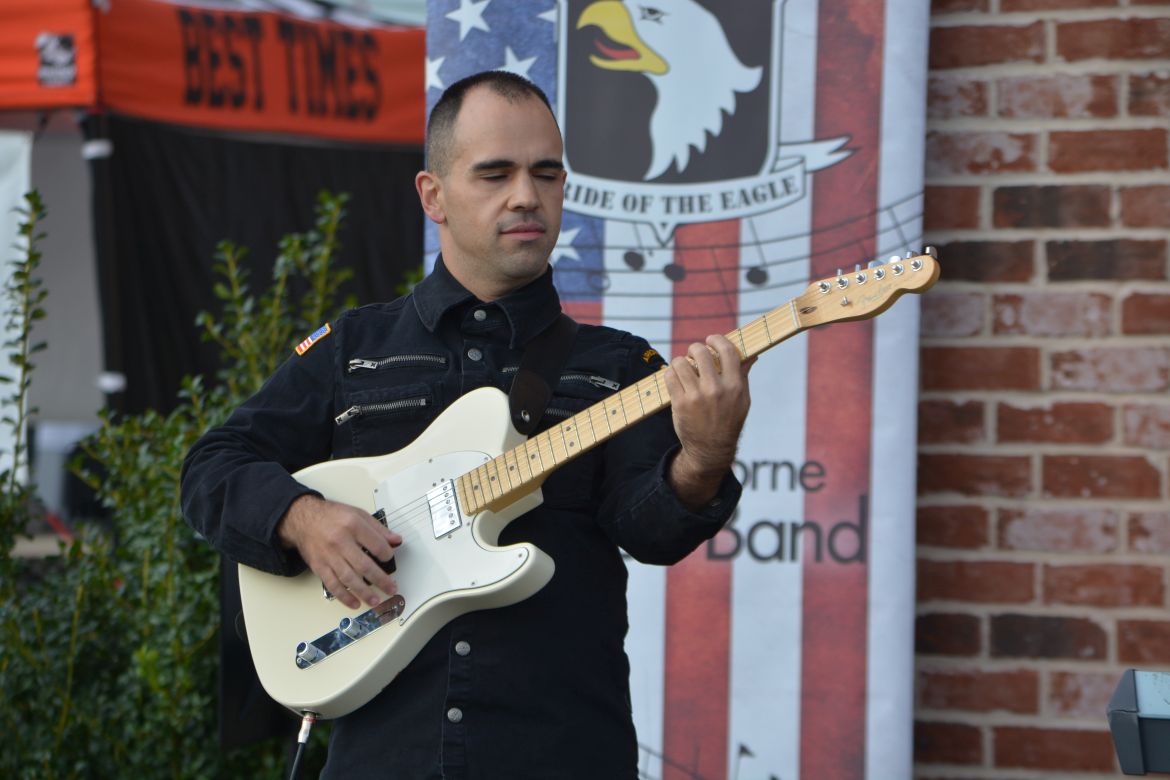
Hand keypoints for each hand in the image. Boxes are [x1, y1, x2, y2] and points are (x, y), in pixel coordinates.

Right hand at [277, 494, 401, 608]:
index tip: (389, 558)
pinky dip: (344, 596)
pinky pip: (332, 585)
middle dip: (381, 580)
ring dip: (364, 592)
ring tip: (375, 600)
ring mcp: (329, 556)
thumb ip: (379, 528)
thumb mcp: (358, 514)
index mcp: (353, 525)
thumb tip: (396, 540)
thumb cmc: (331, 516)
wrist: (303, 518)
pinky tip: (354, 602)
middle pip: (364, 565)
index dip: (387, 554)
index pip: (376, 545)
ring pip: (349, 578)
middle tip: (391, 588)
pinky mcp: (319, 566)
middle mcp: (340, 541)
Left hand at [663, 334, 753, 509]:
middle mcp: (716, 390)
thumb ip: (743, 375)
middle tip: (694, 354)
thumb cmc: (728, 421)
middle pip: (701, 352)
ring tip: (683, 368)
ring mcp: (697, 397)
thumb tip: (752, 355)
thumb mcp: (742, 400)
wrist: (711, 449)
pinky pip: (669, 376)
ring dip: (680, 362)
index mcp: (735, 386)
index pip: (728, 351)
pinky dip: (670, 373)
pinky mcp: (680, 404)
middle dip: (695, 349)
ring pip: (681, 362)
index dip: (717, 340)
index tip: (711, 339)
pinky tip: (676, 378)